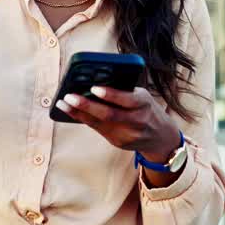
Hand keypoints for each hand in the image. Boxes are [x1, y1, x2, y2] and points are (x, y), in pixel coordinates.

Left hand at [54, 86, 180, 161]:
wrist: (161, 137)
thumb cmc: (147, 108)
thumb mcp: (142, 96)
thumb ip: (123, 91)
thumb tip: (93, 81)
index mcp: (144, 104)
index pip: (127, 99)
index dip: (110, 94)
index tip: (93, 88)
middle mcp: (137, 121)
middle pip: (109, 114)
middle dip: (87, 105)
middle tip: (69, 96)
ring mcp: (128, 135)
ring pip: (100, 124)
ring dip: (78, 113)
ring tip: (63, 103)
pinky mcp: (119, 142)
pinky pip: (98, 129)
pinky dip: (83, 119)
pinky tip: (71, 112)